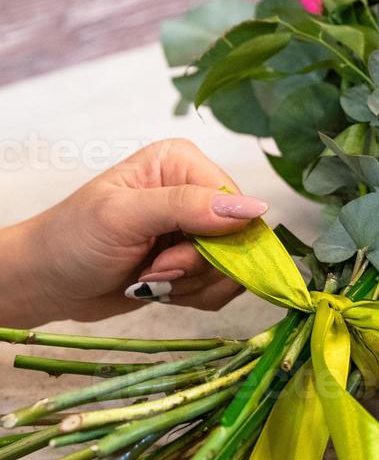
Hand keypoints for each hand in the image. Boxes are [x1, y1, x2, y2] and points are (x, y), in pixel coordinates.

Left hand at [0, 139, 268, 324]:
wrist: (45, 283)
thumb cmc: (71, 240)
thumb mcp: (124, 217)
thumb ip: (187, 207)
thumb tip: (253, 209)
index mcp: (184, 163)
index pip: (236, 203)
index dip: (214, 240)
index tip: (167, 259)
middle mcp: (197, 191)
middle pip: (240, 239)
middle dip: (198, 267)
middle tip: (153, 272)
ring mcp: (198, 227)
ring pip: (235, 267)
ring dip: (193, 285)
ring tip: (149, 280)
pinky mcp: (196, 260)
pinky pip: (223, 285)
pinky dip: (194, 296)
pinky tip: (159, 289)